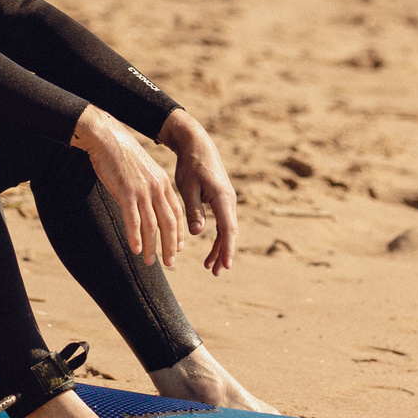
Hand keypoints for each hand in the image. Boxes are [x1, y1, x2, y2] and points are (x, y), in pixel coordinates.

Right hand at [71, 107, 186, 266]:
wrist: (107, 138)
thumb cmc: (122, 155)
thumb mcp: (143, 171)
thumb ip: (149, 187)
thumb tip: (149, 204)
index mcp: (163, 183)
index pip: (176, 213)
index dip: (178, 232)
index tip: (178, 247)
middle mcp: (156, 188)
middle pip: (169, 223)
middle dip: (170, 245)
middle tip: (170, 262)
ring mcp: (142, 191)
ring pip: (151, 225)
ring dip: (151, 246)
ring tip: (149, 262)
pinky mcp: (126, 192)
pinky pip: (133, 220)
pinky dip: (135, 237)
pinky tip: (135, 249)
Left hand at [157, 109, 237, 275]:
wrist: (197, 145)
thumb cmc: (190, 165)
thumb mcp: (187, 188)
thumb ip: (193, 210)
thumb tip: (197, 233)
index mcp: (222, 198)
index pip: (227, 229)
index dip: (226, 249)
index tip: (225, 266)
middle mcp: (229, 200)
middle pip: (229, 232)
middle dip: (223, 253)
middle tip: (215, 272)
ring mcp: (227, 199)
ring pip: (227, 228)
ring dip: (220, 247)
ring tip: (209, 265)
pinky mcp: (222, 198)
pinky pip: (223, 221)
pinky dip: (218, 235)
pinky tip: (210, 245)